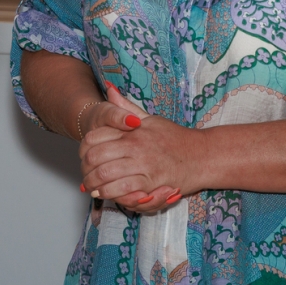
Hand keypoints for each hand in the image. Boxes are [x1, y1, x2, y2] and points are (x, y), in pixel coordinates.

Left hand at [81, 82, 201, 210]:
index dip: (84, 150)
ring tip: (90, 188)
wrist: (202, 155)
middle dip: (85, 170)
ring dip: (94, 184)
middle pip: (96, 158)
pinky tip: (105, 195)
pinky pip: (124, 190)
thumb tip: (109, 89)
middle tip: (83, 175)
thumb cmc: (176, 138)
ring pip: (106, 176)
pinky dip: (110, 194)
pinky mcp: (152, 183)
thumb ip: (126, 108)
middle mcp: (136, 146)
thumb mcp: (150, 119)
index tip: (83, 156)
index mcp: (133, 131)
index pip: (96, 138)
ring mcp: (144, 165)